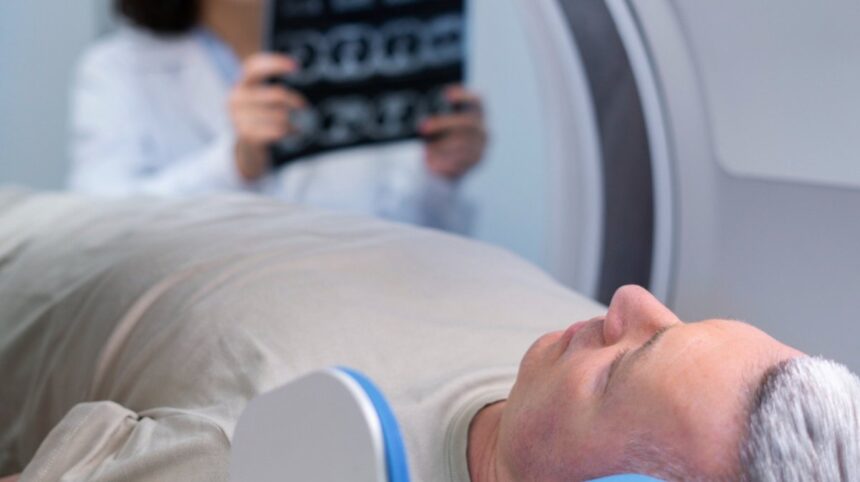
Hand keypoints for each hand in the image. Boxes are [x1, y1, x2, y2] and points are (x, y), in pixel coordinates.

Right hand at [228, 53, 306, 181]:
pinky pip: (276, 130)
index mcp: (242, 83)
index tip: (296, 66)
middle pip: (276, 94)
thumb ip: (273, 86)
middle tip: (303, 105)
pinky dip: (287, 131)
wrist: (248, 143)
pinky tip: (289, 132)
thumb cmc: (261, 114)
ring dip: (292, 121)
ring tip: (294, 124)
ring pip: (280, 115)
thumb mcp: (262, 96)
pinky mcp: (245, 133)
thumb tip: (298, 73)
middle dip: (294, 100)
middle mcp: (236, 97)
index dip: (275, 63)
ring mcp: (238, 116)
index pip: (255, 66)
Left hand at [420, 86, 487, 180]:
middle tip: (422, 127)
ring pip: (462, 145)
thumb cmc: (442, 137)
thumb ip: (437, 117)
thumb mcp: (441, 125)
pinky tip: (430, 163)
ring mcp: (480, 148)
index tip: (446, 94)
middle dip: (443, 123)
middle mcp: (482, 130)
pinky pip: (460, 163)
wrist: (450, 164)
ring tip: (425, 151)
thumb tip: (422, 116)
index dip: (464, 96)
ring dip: (441, 147)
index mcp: (476, 115)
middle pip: (467, 123)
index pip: (476, 101)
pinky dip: (443, 162)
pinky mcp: (474, 164)